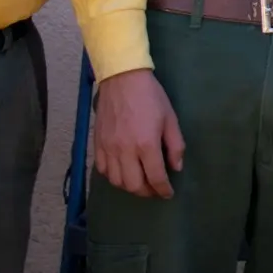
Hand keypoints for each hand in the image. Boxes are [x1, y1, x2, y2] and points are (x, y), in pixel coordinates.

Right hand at [93, 68, 184, 198]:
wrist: (122, 79)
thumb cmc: (150, 97)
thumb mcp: (170, 118)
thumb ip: (175, 145)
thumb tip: (176, 167)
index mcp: (146, 144)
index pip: (155, 177)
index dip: (163, 190)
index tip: (168, 193)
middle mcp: (124, 151)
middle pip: (133, 185)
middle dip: (147, 192)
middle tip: (155, 189)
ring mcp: (108, 149)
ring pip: (116, 181)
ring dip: (130, 187)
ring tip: (141, 183)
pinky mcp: (97, 144)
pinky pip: (102, 170)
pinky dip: (113, 177)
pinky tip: (123, 173)